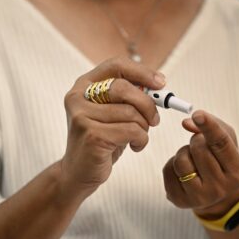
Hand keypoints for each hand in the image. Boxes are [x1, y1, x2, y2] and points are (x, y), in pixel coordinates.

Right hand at [59, 57, 164, 202]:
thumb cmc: (101, 140)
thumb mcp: (113, 113)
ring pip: (131, 113)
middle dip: (147, 104)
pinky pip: (131, 131)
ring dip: (144, 128)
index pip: (116, 65)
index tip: (161, 82)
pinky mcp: (91, 136)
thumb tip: (158, 83)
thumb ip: (128, 96)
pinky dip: (141, 140)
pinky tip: (134, 146)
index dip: (141, 71)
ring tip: (137, 138)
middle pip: (124, 88)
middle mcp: (78, 97)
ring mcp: (82, 116)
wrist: (78, 172)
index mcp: (84, 85)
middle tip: (154, 119)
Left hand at [162, 110, 238, 218]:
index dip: (209, 127)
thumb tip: (187, 123)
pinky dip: (172, 163)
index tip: (198, 114)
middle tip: (201, 145)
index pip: (221, 144)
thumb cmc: (221, 160)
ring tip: (192, 158)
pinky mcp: (180, 200)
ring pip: (181, 160)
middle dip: (196, 140)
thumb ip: (213, 125)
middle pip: (199, 149)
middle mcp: (220, 187)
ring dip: (183, 152)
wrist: (216, 194)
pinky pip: (168, 170)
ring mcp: (200, 197)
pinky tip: (184, 170)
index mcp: (237, 170)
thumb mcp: (228, 141)